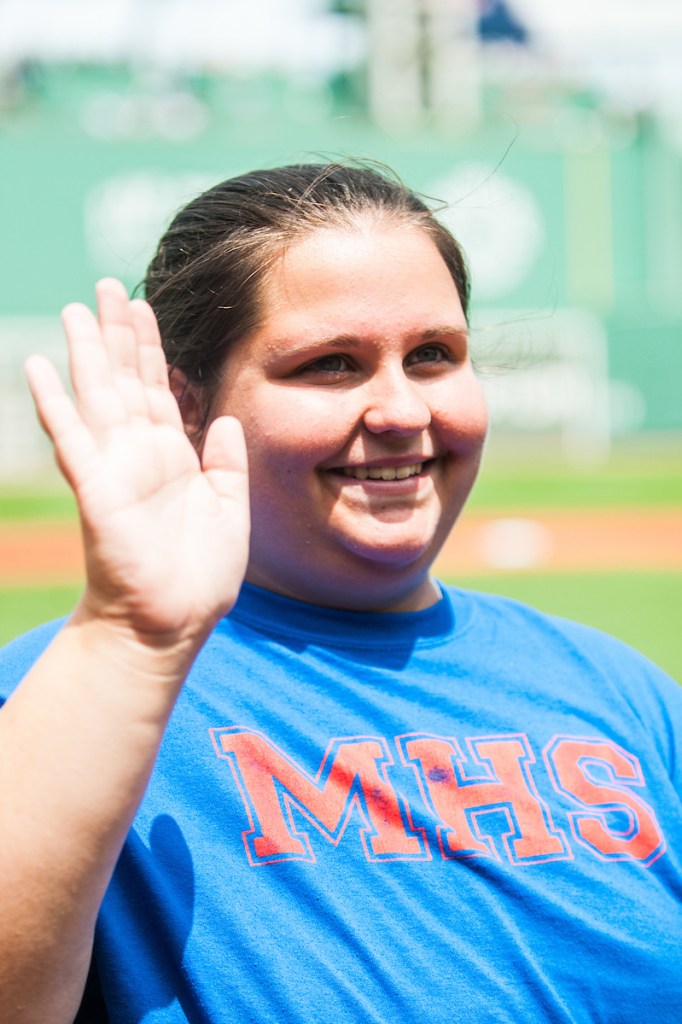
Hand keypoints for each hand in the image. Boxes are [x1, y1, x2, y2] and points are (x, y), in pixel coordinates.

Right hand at [25, 279, 249, 646]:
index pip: (159, 388)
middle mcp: (139, 454)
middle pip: (126, 379)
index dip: (151, 348)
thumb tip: (222, 419)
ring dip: (87, 352)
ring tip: (77, 307)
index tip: (144, 307)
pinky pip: (71, 439)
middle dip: (119, 333)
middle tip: (109, 286)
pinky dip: (54, 404)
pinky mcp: (96, 490)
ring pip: (98, 395)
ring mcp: (113, 468)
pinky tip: (38, 368)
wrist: (171, 622)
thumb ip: (226, 462)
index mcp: (171, 457)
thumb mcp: (230, 509)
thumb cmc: (199, 574)